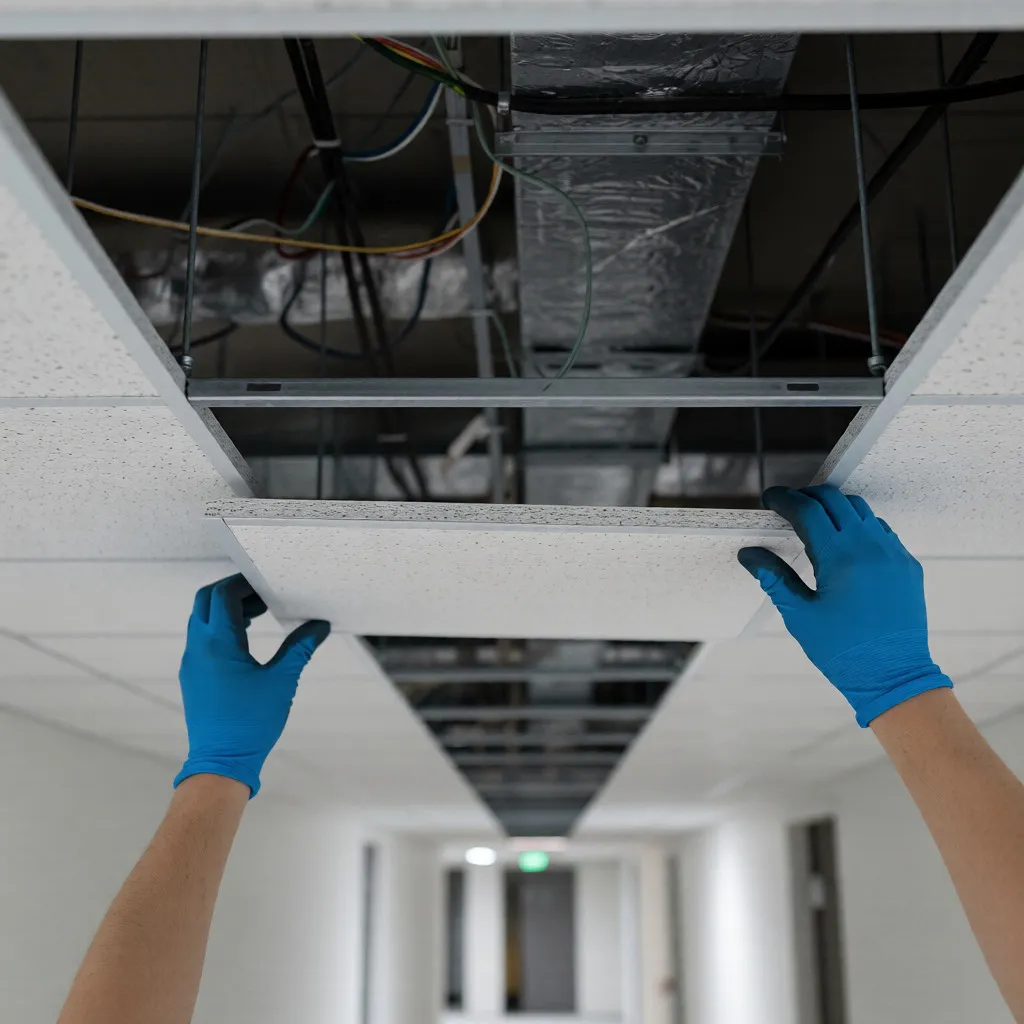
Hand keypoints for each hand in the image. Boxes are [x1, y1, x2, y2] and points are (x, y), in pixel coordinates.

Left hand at [174, 574, 329, 795]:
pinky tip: (245, 640)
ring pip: (201, 619)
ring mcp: (192, 662)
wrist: (221, 762)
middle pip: (205, 601)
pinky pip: (201, 639)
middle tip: (260, 594)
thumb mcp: (282, 681)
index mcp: (219, 643)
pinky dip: (219, 628)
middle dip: (231, 591)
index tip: (266, 584)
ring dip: (225, 610)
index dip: (244, 584)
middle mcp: (198, 648)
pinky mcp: (192, 676)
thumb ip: (300, 648)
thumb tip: (320, 626)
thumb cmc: (251, 723)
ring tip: (257, 614)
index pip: (223, 595)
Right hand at [738, 485, 950, 726]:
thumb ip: (774, 578)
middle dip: (808, 496)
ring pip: (861, 510)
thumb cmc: (842, 650)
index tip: (770, 498)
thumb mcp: (800, 615)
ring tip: (815, 521)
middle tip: (788, 506)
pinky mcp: (907, 564)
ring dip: (834, 508)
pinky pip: (881, 530)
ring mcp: (893, 553)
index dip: (785, 499)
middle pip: (835, 500)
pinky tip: (844, 542)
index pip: (808, 510)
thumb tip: (748, 553)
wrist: (893, 676)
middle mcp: (870, 547)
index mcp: (840, 558)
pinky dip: (858, 525)